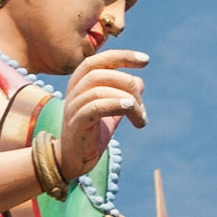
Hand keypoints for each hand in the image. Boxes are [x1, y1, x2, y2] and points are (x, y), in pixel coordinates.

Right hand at [56, 49, 148, 179]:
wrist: (71, 160)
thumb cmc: (91, 132)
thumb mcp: (111, 111)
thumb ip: (123, 95)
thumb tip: (140, 82)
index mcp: (81, 83)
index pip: (100, 59)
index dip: (123, 56)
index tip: (145, 60)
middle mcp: (74, 91)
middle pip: (101, 72)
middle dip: (127, 82)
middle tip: (141, 103)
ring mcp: (73, 107)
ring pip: (100, 90)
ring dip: (128, 100)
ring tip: (141, 117)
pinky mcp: (76, 124)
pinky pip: (95, 107)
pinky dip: (116, 104)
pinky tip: (131, 109)